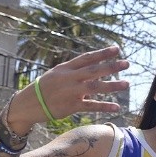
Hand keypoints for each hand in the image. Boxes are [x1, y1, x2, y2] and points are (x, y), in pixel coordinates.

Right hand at [8, 46, 130, 130]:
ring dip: (112, 86)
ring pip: (95, 87)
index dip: (102, 53)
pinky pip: (90, 106)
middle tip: (127, 63)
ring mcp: (71, 92)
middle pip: (94, 70)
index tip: (117, 49)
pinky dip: (104, 106)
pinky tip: (117, 107)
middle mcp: (70, 78)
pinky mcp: (71, 106)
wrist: (28, 104)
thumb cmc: (44, 88)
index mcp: (66, 68)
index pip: (87, 58)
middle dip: (111, 66)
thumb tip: (91, 64)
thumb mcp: (56, 74)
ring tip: (127, 84)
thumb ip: (73, 70)